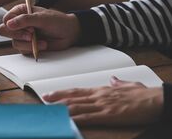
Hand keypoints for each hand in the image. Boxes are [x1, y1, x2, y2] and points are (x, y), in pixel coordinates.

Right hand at [0, 4, 79, 53]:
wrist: (69, 33)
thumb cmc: (58, 21)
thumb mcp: (42, 18)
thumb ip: (25, 20)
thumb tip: (9, 24)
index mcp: (20, 12)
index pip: (6, 19)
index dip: (13, 25)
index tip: (28, 27)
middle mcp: (19, 23)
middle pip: (5, 31)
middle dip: (18, 35)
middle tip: (31, 35)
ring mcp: (22, 34)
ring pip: (14, 42)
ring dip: (27, 43)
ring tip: (40, 40)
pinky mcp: (26, 45)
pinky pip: (22, 50)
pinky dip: (32, 48)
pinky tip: (42, 44)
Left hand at [43, 77, 163, 125]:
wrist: (157, 100)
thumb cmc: (145, 96)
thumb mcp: (129, 86)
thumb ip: (118, 83)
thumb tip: (112, 79)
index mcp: (103, 90)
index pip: (77, 90)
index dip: (62, 92)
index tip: (51, 94)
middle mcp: (99, 96)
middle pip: (73, 97)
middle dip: (57, 99)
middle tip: (43, 100)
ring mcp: (103, 105)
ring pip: (77, 106)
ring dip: (62, 109)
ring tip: (50, 110)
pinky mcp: (109, 115)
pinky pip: (89, 117)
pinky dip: (76, 119)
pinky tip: (68, 120)